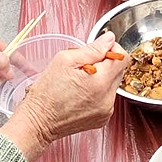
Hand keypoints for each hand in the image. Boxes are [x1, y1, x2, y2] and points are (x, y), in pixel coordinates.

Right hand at [0, 31, 128, 161]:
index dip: (112, 49)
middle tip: (83, 66)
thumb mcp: (65, 60)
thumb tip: (109, 39)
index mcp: (100, 82)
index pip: (123, 57)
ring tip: (80, 81)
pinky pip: (107, 98)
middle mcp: (108, 99)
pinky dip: (98, 92)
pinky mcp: (102, 118)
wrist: (38, 122)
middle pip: (119, 71)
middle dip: (105, 63)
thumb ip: (92, 49)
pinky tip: (81, 93)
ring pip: (113, 84)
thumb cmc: (47, 93)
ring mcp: (106, 111)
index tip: (98, 50)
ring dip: (101, 78)